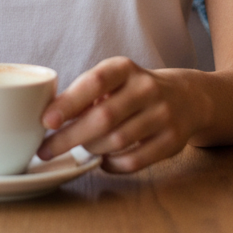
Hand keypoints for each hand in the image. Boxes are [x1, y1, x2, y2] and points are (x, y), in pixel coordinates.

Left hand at [37, 57, 200, 172]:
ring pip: (117, 141)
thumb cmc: (134, 89)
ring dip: (91, 149)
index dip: (69, 102)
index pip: (95, 82)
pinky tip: (102, 160)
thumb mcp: (113, 79)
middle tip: (45, 150)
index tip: (46, 120)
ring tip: (80, 148)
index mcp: (125, 68)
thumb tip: (49, 116)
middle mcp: (146, 88)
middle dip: (70, 137)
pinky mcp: (172, 142)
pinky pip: (135, 161)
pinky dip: (113, 165)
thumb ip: (85, 94)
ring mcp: (162, 115)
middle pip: (104, 117)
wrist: (187, 97)